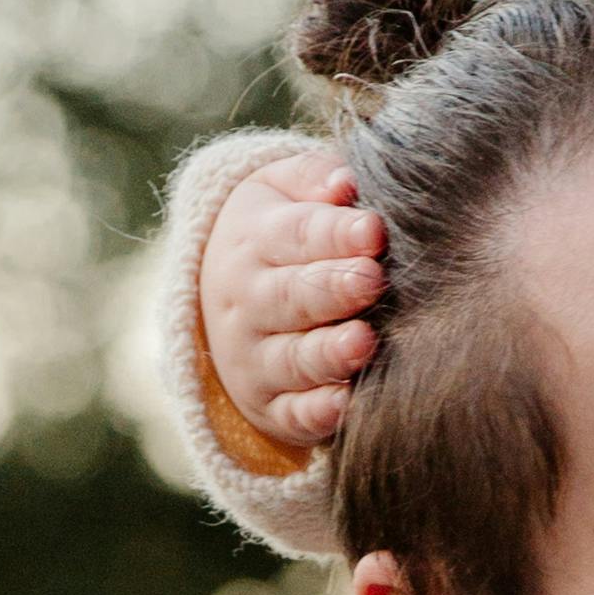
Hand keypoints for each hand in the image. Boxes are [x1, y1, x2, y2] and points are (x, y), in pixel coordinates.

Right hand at [198, 156, 387, 452]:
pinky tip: (348, 404)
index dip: (334, 234)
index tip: (374, 231)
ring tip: (364, 341)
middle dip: (331, 290)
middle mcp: (248, 303)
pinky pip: (293, 414)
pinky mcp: (270, 407)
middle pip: (290, 297)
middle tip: (372, 280)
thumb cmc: (280, 235)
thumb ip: (313, 179)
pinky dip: (318, 413)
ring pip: (292, 359)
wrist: (219, 299)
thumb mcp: (281, 192)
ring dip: (328, 354)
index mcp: (254, 242)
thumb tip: (345, 181)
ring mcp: (255, 359)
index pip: (295, 235)